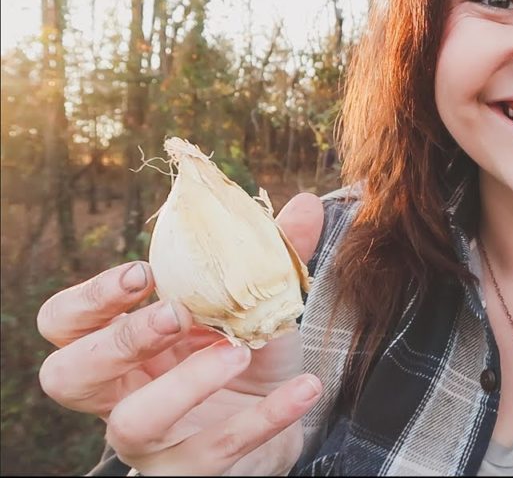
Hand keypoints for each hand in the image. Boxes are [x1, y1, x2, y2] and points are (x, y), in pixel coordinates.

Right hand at [37, 193, 325, 475]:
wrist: (282, 423)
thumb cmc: (248, 359)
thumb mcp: (257, 305)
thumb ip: (271, 258)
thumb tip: (306, 204)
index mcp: (121, 348)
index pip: (64, 324)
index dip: (89, 299)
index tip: (143, 274)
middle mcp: (120, 396)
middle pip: (69, 375)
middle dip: (119, 338)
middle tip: (175, 313)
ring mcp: (153, 443)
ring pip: (133, 423)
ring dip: (184, 383)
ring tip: (238, 352)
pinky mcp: (193, 473)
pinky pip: (220, 450)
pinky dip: (266, 416)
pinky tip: (304, 387)